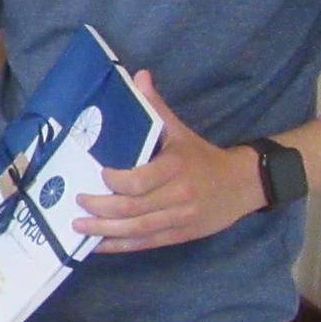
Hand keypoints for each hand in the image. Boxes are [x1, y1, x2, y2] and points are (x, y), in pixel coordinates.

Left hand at [76, 70, 265, 251]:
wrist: (243, 186)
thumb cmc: (202, 157)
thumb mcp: (181, 131)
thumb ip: (156, 108)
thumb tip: (139, 76)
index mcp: (175, 169)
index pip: (137, 181)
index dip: (113, 181)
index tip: (98, 174)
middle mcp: (176, 196)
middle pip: (131, 209)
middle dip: (100, 208)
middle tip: (77, 201)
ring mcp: (177, 219)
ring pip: (135, 230)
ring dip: (103, 231)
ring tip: (77, 227)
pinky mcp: (177, 236)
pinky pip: (144, 244)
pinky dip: (118, 246)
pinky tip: (96, 245)